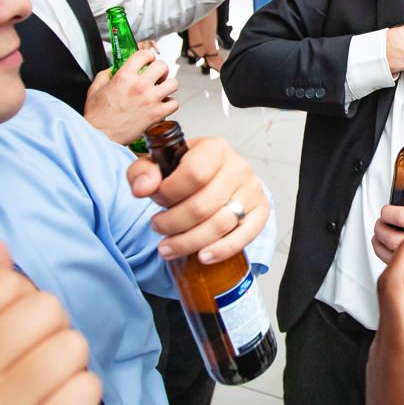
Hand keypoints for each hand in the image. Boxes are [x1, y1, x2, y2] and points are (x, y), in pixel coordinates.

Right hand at [0, 241, 101, 404]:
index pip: (2, 283)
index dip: (20, 298)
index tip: (7, 329)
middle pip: (44, 308)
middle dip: (52, 327)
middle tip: (33, 357)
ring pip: (71, 345)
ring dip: (70, 360)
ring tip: (46, 384)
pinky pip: (86, 387)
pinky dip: (82, 393)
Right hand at [83, 50, 178, 145]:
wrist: (101, 136)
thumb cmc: (98, 116)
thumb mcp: (96, 88)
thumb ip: (106, 74)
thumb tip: (113, 69)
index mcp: (124, 77)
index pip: (144, 55)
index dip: (148, 56)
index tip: (148, 60)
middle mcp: (140, 86)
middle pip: (163, 66)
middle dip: (160, 69)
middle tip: (156, 74)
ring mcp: (150, 100)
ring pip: (173, 84)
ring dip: (168, 85)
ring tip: (162, 88)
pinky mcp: (156, 114)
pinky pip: (174, 104)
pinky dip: (170, 103)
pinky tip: (163, 104)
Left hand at [127, 137, 268, 263]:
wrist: (216, 176)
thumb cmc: (187, 171)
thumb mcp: (159, 164)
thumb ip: (143, 172)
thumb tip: (143, 188)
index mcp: (214, 148)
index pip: (193, 173)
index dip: (169, 193)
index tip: (156, 199)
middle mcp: (237, 167)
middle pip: (203, 205)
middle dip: (173, 223)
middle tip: (157, 227)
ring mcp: (251, 190)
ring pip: (220, 224)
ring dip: (189, 242)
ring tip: (167, 247)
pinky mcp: (260, 211)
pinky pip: (244, 236)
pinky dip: (222, 250)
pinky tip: (202, 256)